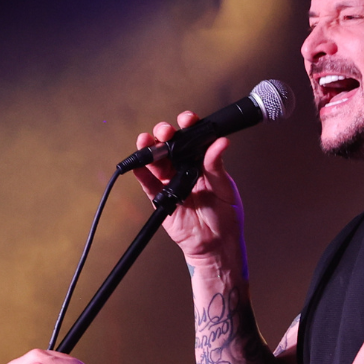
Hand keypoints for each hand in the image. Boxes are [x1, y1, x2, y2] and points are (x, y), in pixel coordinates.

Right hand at [133, 111, 245, 260]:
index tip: (187, 119)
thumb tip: (220, 142)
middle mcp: (185, 168)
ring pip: (156, 160)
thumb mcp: (225, 187)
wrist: (216, 243)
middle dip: (165, 134)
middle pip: (170, 145)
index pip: (193, 138)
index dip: (188, 126)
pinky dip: (141, 173)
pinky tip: (138, 164)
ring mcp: (171, 181)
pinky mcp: (161, 198)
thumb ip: (217, 165)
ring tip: (146, 141)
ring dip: (149, 149)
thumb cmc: (225, 215)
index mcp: (203, 162)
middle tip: (166, 132)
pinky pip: (148, 183)